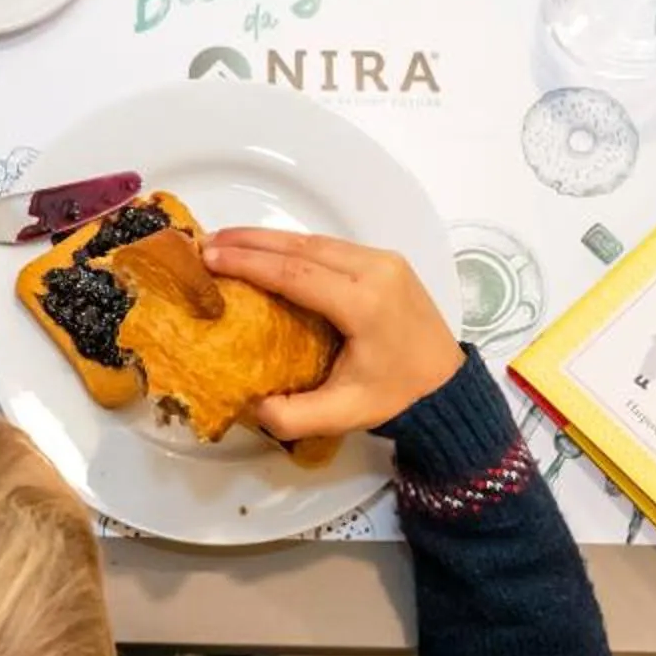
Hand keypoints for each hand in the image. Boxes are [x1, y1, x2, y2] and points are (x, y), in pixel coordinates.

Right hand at [198, 229, 465, 439]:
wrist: (449, 388)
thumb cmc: (396, 398)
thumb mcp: (343, 415)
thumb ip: (291, 415)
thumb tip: (248, 403)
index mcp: (365, 304)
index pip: (295, 274)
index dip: (248, 263)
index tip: (210, 257)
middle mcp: (377, 271)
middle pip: (301, 247)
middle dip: (250, 242)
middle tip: (206, 241)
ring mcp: (385, 261)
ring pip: (316, 241)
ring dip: (269, 240)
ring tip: (227, 241)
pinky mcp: (387, 261)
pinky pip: (332, 246)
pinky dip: (294, 246)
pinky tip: (267, 251)